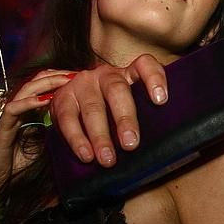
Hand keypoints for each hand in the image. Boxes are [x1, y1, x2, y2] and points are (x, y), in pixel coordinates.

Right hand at [0, 70, 72, 206]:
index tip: (82, 77)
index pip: (44, 86)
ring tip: (64, 81)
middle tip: (76, 74)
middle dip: (56, 75)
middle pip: (35, 82)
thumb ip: (60, 131)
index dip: (61, 79)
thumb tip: (86, 128)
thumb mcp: (48, 144)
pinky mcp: (2, 128)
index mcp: (30, 112)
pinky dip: (29, 102)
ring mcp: (10, 118)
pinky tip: (45, 100)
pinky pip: (13, 109)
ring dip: (46, 83)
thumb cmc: (22, 165)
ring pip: (25, 90)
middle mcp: (19, 110)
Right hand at [50, 54, 167, 166]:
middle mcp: (105, 74)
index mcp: (128, 73)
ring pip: (92, 108)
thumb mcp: (129, 103)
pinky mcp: (62, 98)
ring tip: (108, 158)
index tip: (161, 100)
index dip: (154, 79)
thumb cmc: (110, 106)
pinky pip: (68, 119)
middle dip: (125, 118)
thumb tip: (160, 144)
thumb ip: (143, 113)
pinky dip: (77, 139)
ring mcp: (82, 84)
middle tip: (131, 143)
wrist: (72, 98)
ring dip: (100, 136)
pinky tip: (86, 154)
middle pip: (117, 89)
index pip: (144, 65)